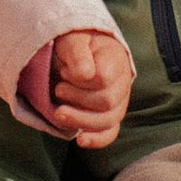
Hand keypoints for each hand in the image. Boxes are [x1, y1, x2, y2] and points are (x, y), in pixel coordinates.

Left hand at [39, 29, 132, 147]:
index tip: (65, 72)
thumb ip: (78, 54)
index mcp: (116, 59)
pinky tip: (80, 140)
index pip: (104, 78)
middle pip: (107, 102)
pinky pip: (109, 134)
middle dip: (77, 99)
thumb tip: (84, 75)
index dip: (81, 80)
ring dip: (79, 120)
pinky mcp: (108, 118)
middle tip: (59, 88)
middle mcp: (122, 83)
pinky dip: (96, 140)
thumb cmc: (74, 44)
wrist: (74, 54)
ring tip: (58, 113)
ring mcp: (118, 103)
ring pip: (107, 121)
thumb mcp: (72, 40)